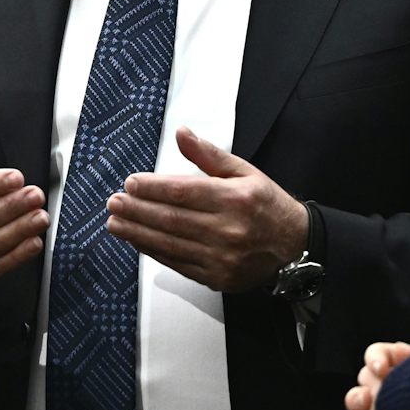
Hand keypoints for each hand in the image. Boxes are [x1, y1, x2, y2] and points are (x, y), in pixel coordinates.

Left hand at [104, 126, 306, 292]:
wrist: (295, 248)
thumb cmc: (268, 205)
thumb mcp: (245, 172)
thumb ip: (209, 155)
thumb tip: (181, 133)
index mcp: (235, 198)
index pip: (184, 192)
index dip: (153, 188)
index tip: (130, 183)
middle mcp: (228, 229)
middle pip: (172, 219)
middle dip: (137, 210)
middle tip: (113, 202)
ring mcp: (221, 257)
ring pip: (170, 243)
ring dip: (138, 233)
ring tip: (115, 222)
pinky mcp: (216, 277)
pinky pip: (178, 263)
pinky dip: (153, 251)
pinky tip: (137, 240)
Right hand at [345, 336, 409, 409]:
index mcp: (400, 364)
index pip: (377, 354)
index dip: (375, 359)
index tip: (381, 368)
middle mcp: (387, 385)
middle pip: (364, 376)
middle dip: (366, 382)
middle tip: (373, 391)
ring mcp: (382, 409)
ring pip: (357, 402)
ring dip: (357, 401)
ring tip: (367, 404)